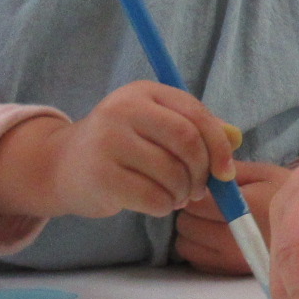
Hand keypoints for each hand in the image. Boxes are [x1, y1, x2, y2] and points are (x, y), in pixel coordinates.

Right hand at [0, 81, 237, 222]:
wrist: (62, 166)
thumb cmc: (121, 147)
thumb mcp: (154, 126)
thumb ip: (195, 128)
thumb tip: (236, 138)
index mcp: (143, 92)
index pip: (195, 114)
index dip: (219, 146)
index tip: (226, 172)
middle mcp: (123, 110)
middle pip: (187, 141)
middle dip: (202, 172)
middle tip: (199, 189)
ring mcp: (108, 141)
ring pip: (172, 173)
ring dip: (183, 193)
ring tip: (175, 196)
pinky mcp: (101, 176)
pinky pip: (153, 198)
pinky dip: (164, 207)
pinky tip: (157, 204)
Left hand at [176, 160, 288, 273]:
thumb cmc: (288, 196)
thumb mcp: (265, 173)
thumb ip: (232, 170)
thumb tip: (201, 168)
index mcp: (247, 209)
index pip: (197, 204)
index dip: (195, 192)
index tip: (205, 188)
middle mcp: (238, 238)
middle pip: (186, 226)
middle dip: (192, 212)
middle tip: (207, 204)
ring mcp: (233, 260)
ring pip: (185, 246)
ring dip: (192, 232)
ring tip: (210, 221)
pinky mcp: (231, 273)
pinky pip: (196, 261)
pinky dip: (199, 249)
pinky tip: (215, 238)